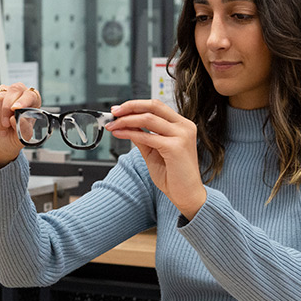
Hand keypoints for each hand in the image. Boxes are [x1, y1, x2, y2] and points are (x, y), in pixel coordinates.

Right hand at [0, 83, 39, 168]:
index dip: (24, 100)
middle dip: (9, 108)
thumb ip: (23, 127)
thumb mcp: (22, 138)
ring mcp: (3, 94)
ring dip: (0, 118)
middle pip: (15, 89)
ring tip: (2, 128)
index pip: (31, 94)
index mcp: (31, 103)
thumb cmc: (12, 139)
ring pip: (1, 97)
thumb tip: (15, 118)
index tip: (17, 109)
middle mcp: (18, 95)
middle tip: (6, 124)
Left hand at [105, 99, 206, 218]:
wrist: (187, 195)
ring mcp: (182, 136)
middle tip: (114, 112)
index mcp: (182, 125)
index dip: (136, 105)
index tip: (119, 110)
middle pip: (153, 106)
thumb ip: (143, 136)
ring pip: (148, 118)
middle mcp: (184, 127)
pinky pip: (147, 136)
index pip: (157, 106)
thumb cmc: (174, 176)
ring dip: (126, 120)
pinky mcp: (175, 147)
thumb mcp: (154, 151)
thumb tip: (126, 124)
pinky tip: (119, 134)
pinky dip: (130, 133)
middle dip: (130, 107)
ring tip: (113, 125)